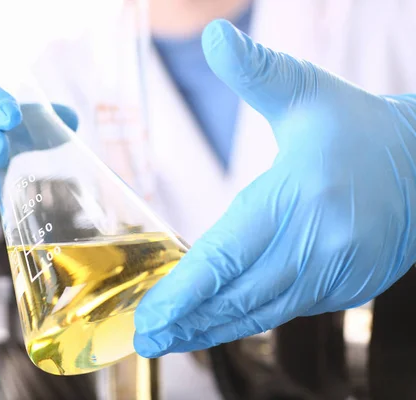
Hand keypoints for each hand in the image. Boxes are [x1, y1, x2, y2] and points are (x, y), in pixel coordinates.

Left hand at [134, 20, 415, 356]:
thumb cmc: (359, 128)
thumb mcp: (307, 93)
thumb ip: (257, 72)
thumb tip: (214, 34)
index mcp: (300, 196)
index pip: (229, 253)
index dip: (187, 289)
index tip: (151, 314)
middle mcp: (318, 244)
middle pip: (239, 294)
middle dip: (188, 320)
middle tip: (145, 339)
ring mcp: (335, 273)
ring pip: (262, 312)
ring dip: (212, 329)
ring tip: (171, 340)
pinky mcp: (345, 289)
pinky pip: (286, 311)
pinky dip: (247, 320)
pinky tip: (218, 325)